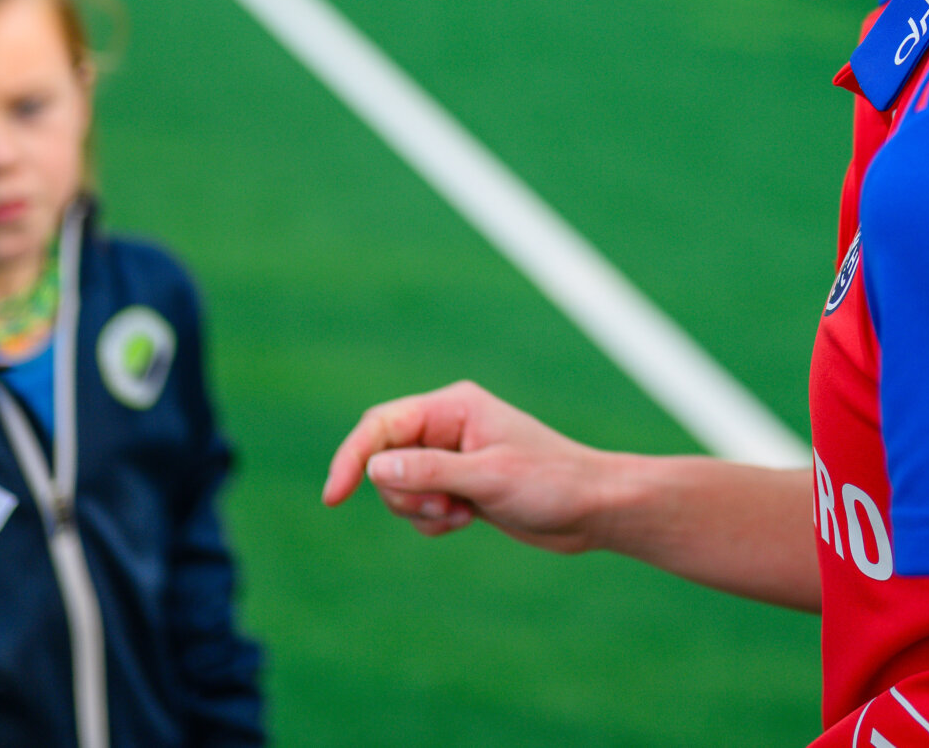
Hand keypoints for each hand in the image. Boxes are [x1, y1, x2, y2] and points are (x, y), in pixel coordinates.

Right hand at [323, 381, 617, 552]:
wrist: (594, 509)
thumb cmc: (552, 483)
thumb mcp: (489, 478)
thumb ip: (429, 472)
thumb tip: (375, 469)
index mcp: (453, 407)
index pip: (382, 426)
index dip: (353, 457)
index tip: (335, 495)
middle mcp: (447, 427)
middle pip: (384, 459)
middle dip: (403, 493)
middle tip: (445, 507)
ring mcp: (452, 457)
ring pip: (399, 488)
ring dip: (420, 510)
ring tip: (461, 514)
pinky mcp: (458, 485)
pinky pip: (419, 506)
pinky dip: (433, 520)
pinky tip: (467, 520)